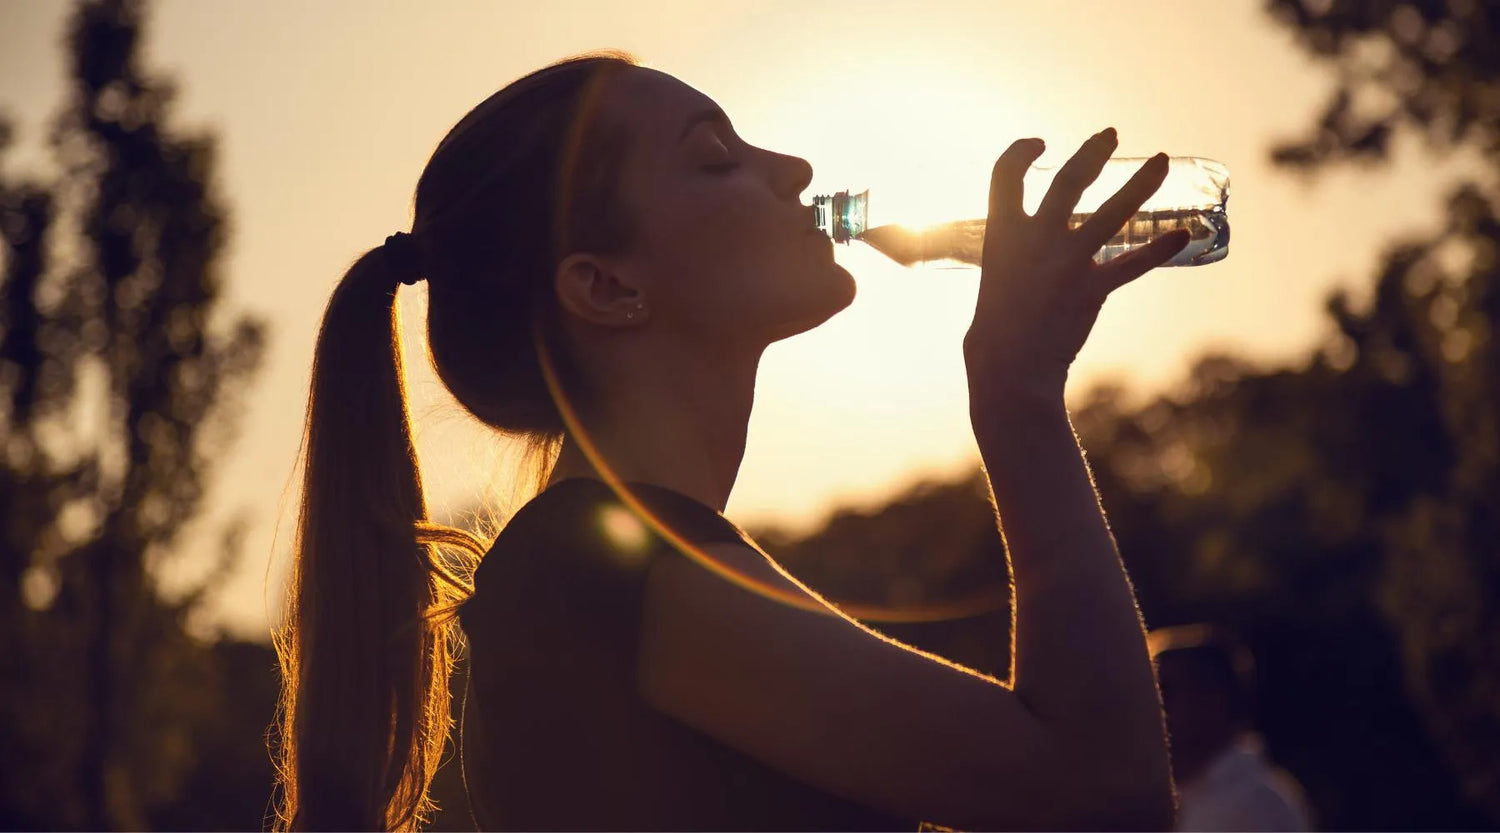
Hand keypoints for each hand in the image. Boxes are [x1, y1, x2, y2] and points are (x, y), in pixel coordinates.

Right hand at [964, 129, 1189, 403]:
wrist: (1008, 367)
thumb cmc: (995, 328)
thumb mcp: (996, 277)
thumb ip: (1016, 254)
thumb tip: (1030, 246)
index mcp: (1001, 233)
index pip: (1006, 175)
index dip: (1021, 153)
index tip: (1040, 144)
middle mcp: (1035, 239)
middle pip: (1069, 180)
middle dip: (1092, 153)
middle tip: (1110, 135)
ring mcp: (1066, 262)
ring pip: (1113, 212)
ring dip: (1141, 184)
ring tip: (1163, 161)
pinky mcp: (1092, 290)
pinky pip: (1134, 265)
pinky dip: (1160, 249)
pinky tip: (1183, 236)